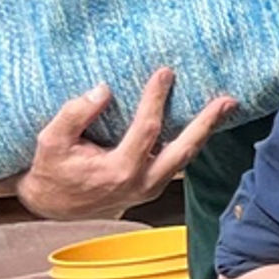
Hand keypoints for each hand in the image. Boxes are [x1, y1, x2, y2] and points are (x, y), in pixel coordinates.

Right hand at [18, 68, 233, 220]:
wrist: (53, 205)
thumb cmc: (52, 170)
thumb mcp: (52, 140)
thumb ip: (74, 114)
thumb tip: (103, 90)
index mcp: (119, 171)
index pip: (147, 129)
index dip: (156, 99)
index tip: (165, 73)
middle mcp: (141, 183)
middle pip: (183, 150)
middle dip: (206, 124)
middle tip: (227, 100)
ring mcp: (149, 188)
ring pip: (185, 158)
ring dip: (205, 132)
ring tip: (224, 107)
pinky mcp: (151, 187)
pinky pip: (176, 162)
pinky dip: (190, 142)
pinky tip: (201, 123)